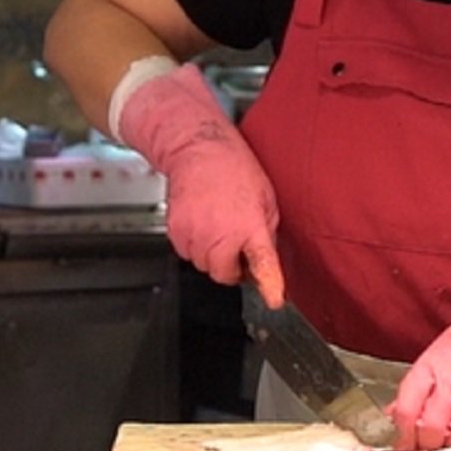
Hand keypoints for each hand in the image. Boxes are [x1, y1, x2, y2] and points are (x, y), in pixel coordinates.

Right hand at [111, 64, 285, 303]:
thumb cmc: (235, 170)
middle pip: (224, 275)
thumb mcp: (265, 200)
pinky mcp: (176, 233)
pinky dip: (195, 246)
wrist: (199, 151)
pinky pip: (186, 254)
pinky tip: (202, 224)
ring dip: (212, 256)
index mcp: (250, 226)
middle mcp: (221, 234)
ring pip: (203, 266)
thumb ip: (265, 234)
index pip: (263, 264)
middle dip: (231, 267)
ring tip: (218, 228)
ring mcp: (195, 235)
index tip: (274, 300)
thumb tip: (264, 261)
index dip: (270, 285)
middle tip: (237, 248)